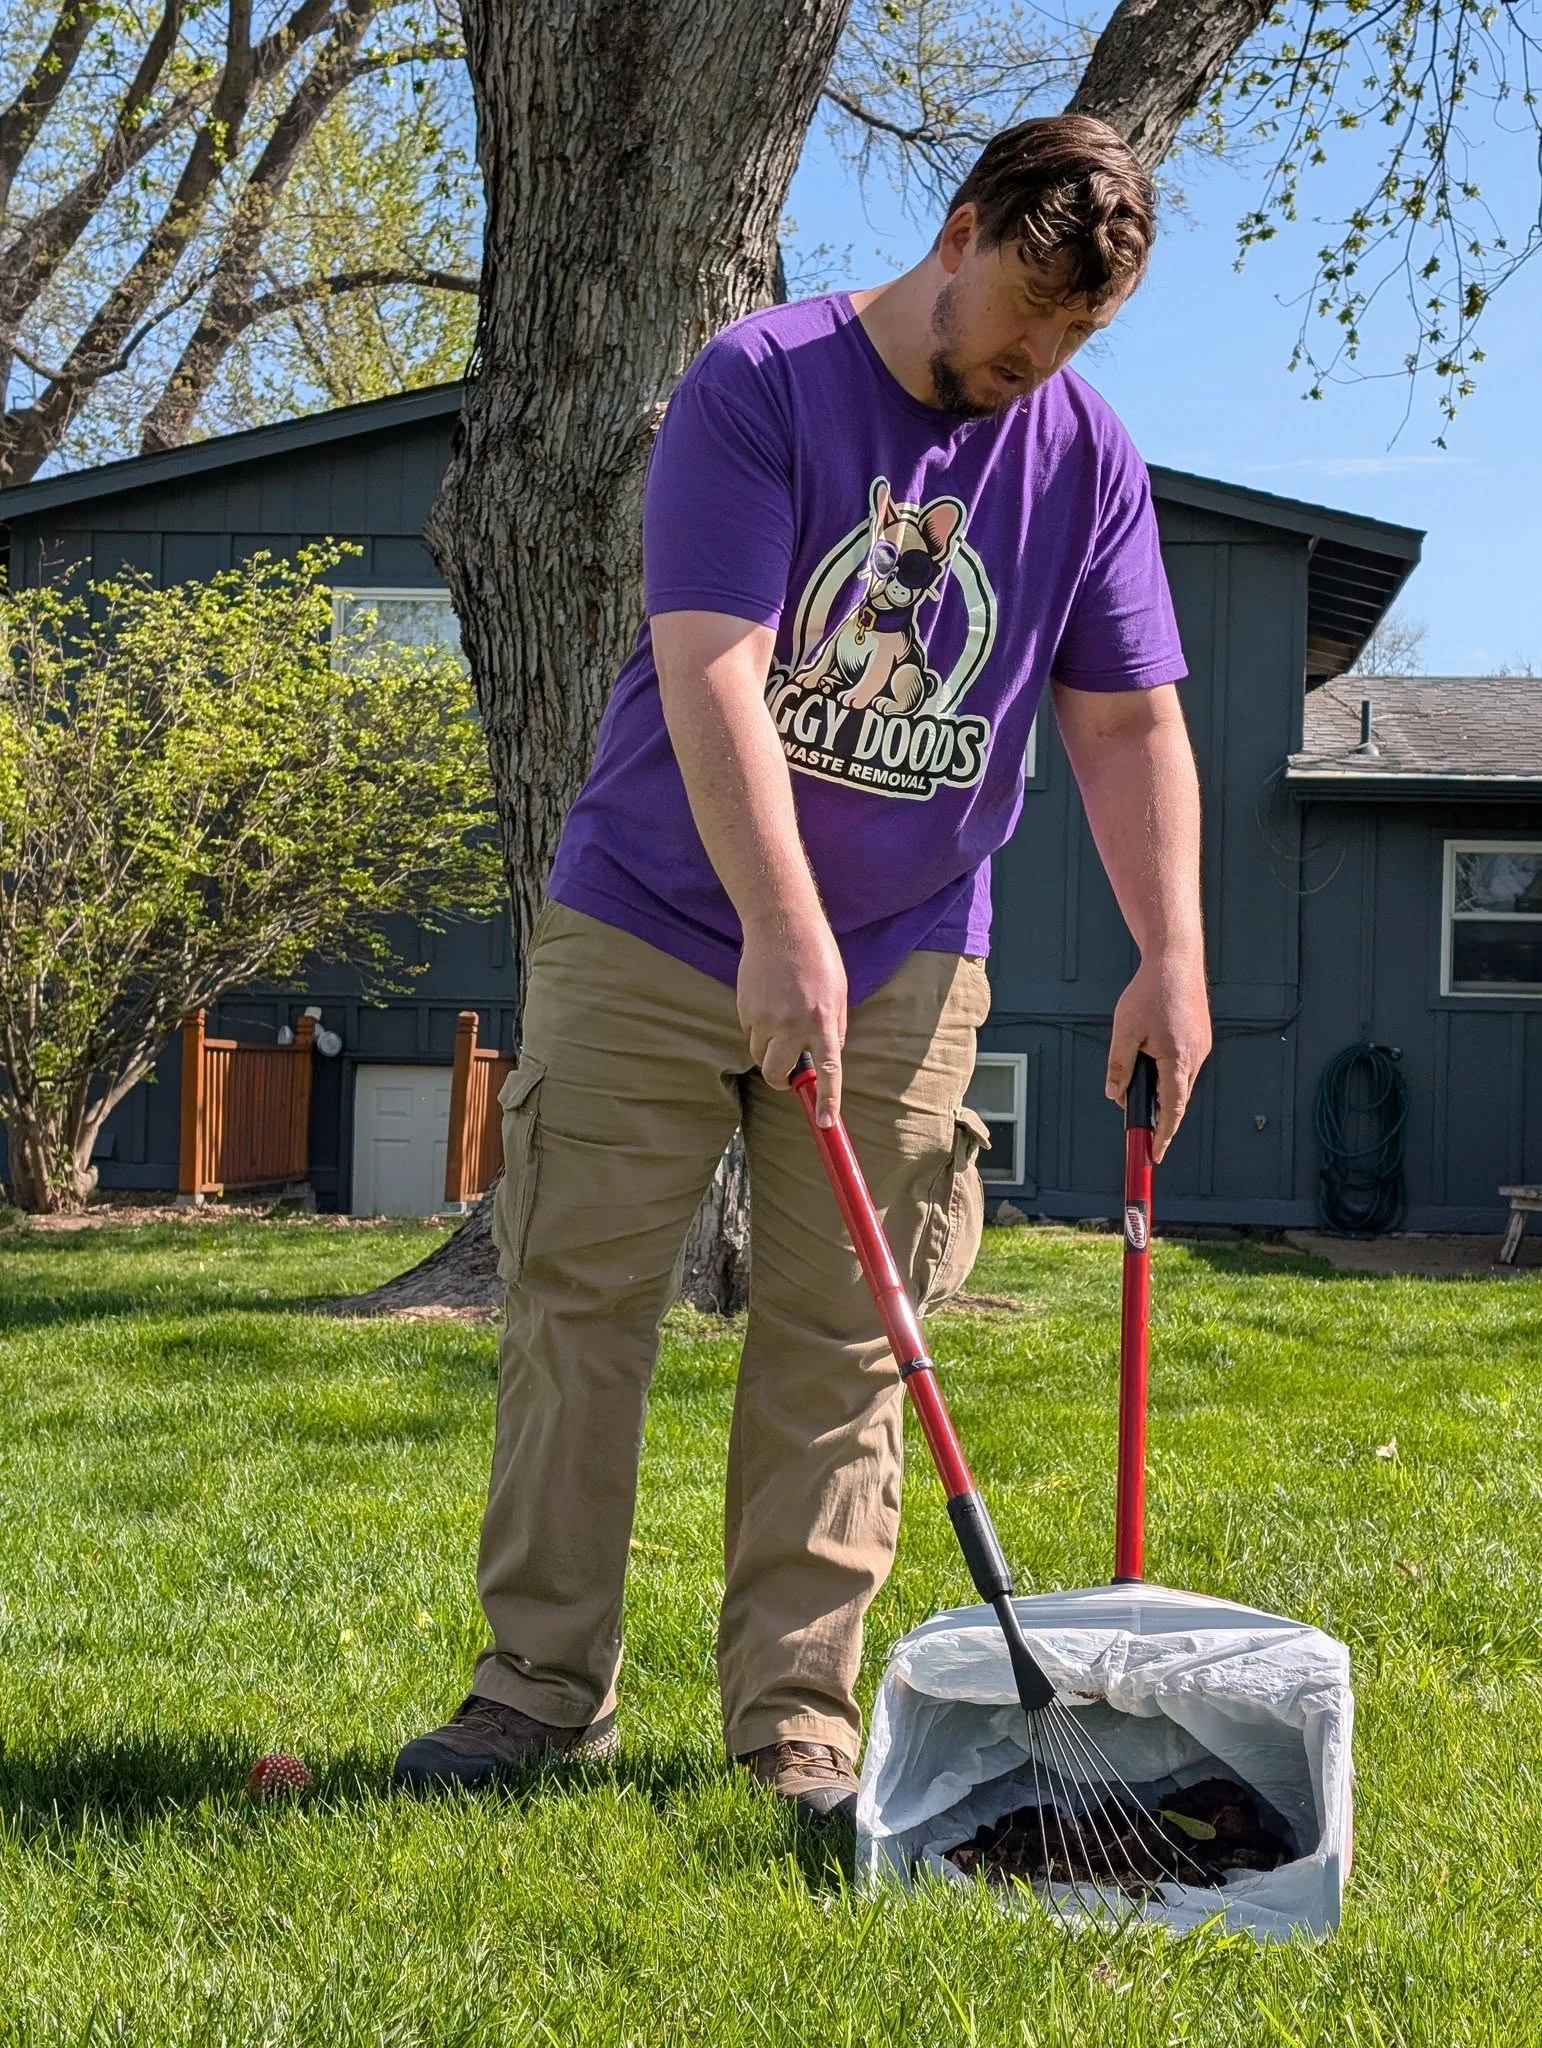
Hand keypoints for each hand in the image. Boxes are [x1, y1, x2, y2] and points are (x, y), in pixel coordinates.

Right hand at [738, 911, 846, 1126]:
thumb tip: (823, 1060)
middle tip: (787, 1076)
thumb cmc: (817, 958)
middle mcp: (793, 1024)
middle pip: (777, 1074)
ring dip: (770, 1048)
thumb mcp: (838, 995)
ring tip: (781, 1016)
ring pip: (761, 1053)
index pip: (828, 1071)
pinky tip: (768, 999)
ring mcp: (765, 1017)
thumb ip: (833, 1029)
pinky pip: (750, 1031)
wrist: (781, 925)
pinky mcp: (745, 1008)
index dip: (826, 1101)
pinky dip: (759, 1026)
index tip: (824, 1124)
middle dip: (781, 1081)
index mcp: (823, 1021)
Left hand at [1105, 946, 1211, 1162]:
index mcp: (1178, 1060)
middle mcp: (1195, 1058)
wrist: (1176, 960)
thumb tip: (1115, 1095)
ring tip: (1139, 1087)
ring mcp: (1201, 1048)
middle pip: (1177, 1099)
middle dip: (1158, 1114)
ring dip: (1162, 1090)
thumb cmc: (1150, 992)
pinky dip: (1169, 1073)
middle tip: (1137, 1126)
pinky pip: (1184, 1066)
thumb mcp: (1124, 1031)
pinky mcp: (1200, 1038)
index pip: (1172, 1110)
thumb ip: (1119, 1066)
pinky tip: (1153, 1063)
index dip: (1162, 1135)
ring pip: (1180, 1082)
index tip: (1154, 1154)